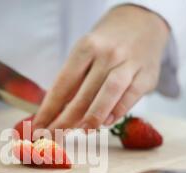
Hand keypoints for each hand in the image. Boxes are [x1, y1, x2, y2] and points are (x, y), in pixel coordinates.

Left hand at [33, 5, 169, 131]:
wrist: (142, 23)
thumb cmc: (106, 46)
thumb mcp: (86, 53)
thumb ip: (75, 81)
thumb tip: (55, 116)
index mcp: (86, 47)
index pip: (63, 84)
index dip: (49, 110)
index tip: (38, 128)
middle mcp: (107, 54)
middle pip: (83, 93)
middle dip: (66, 119)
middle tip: (53, 137)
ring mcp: (129, 64)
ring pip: (109, 93)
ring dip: (93, 116)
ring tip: (80, 132)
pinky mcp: (147, 76)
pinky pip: (130, 98)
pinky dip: (117, 112)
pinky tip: (105, 123)